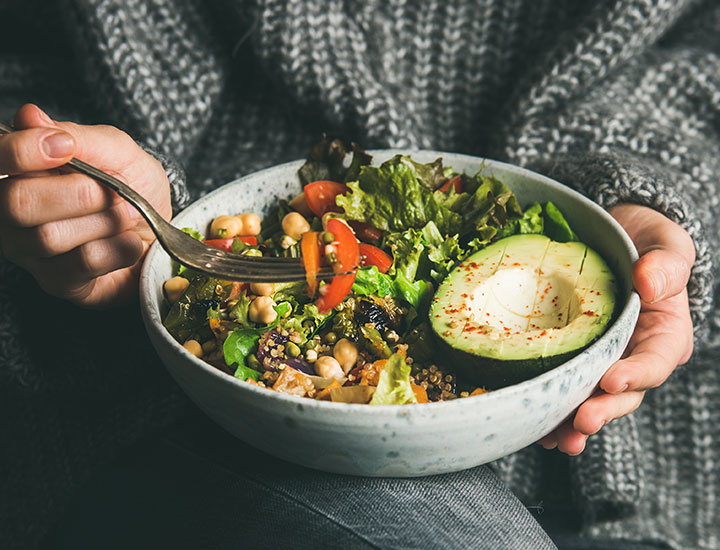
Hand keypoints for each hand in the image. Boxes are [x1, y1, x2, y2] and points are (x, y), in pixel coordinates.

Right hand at [0, 104, 171, 306]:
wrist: (164, 228)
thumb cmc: (133, 186)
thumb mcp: (117, 151)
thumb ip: (78, 137)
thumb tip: (29, 116)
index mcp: (17, 172)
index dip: (22, 151)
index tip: (65, 147)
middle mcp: (9, 214)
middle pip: (16, 203)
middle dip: (79, 193)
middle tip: (116, 190)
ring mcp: (29, 252)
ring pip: (51, 237)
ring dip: (105, 221)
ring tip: (128, 215)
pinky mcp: (58, 283)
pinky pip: (81, 264)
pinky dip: (117, 248)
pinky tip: (128, 242)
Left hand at [538, 204, 694, 454]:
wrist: (612, 238)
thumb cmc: (645, 242)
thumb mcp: (665, 244)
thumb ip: (665, 264)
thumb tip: (649, 283)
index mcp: (664, 334)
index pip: (656, 361)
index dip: (636, 375)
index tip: (611, 382)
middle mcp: (634, 355)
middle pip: (623, 394)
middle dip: (602, 411)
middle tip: (581, 422)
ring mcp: (603, 361)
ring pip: (592, 400)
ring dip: (574, 423)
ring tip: (556, 440)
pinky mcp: (574, 360)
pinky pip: (565, 386)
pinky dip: (551, 407)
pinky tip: (534, 423)